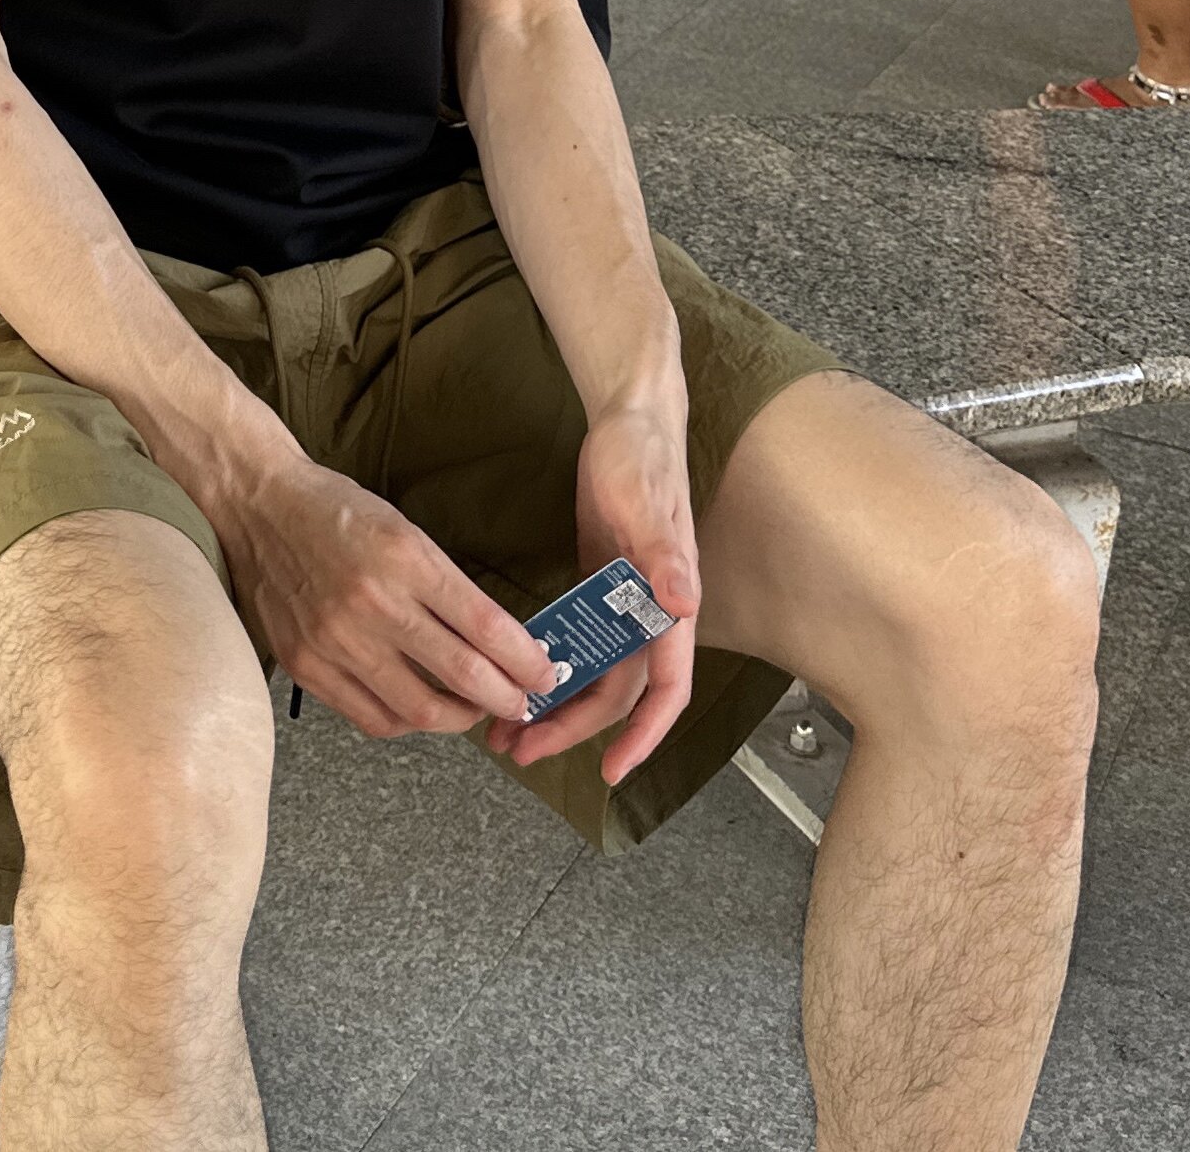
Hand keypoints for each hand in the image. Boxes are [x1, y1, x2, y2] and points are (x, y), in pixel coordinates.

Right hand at [214, 454, 553, 738]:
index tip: (545, 673)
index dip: (526, 660)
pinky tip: (420, 708)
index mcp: (404, 559)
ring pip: (419, 710)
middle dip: (506, 698)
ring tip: (473, 707)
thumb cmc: (336, 511)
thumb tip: (496, 640)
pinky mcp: (307, 666)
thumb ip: (447, 586)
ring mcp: (336, 640)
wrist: (261, 507)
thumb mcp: (405, 530)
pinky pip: (372, 718)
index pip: (485, 627)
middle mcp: (372, 603)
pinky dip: (407, 722)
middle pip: (461, 676)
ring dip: (460, 718)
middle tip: (523, 701)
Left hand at [480, 404, 702, 788]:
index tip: (612, 769)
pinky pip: (578, 643)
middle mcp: (652, 614)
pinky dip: (549, 665)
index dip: (643, 734)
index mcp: (672, 604)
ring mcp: (624, 603)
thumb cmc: (642, 456)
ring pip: (593, 674)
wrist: (629, 421)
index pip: (666, 688)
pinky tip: (515, 676)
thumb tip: (684, 603)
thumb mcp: (644, 501)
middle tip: (521, 749)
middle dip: (574, 729)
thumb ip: (663, 553)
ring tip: (505, 729)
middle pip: (616, 693)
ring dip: (555, 706)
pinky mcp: (599, 587)